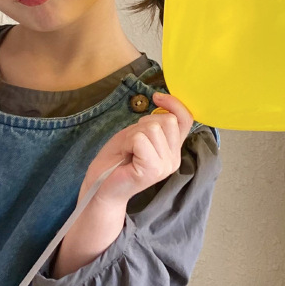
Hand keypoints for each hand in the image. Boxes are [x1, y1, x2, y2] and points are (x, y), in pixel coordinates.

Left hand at [78, 91, 194, 208]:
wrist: (99, 188)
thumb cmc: (116, 160)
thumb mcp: (136, 135)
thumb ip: (154, 124)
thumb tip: (162, 104)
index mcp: (173, 150)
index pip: (185, 119)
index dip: (174, 103)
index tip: (156, 97)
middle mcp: (174, 159)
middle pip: (167, 120)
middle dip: (143, 124)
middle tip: (131, 143)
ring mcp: (165, 165)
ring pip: (152, 128)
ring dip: (133, 134)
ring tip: (127, 150)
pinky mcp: (153, 169)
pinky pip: (140, 139)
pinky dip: (127, 142)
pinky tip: (125, 155)